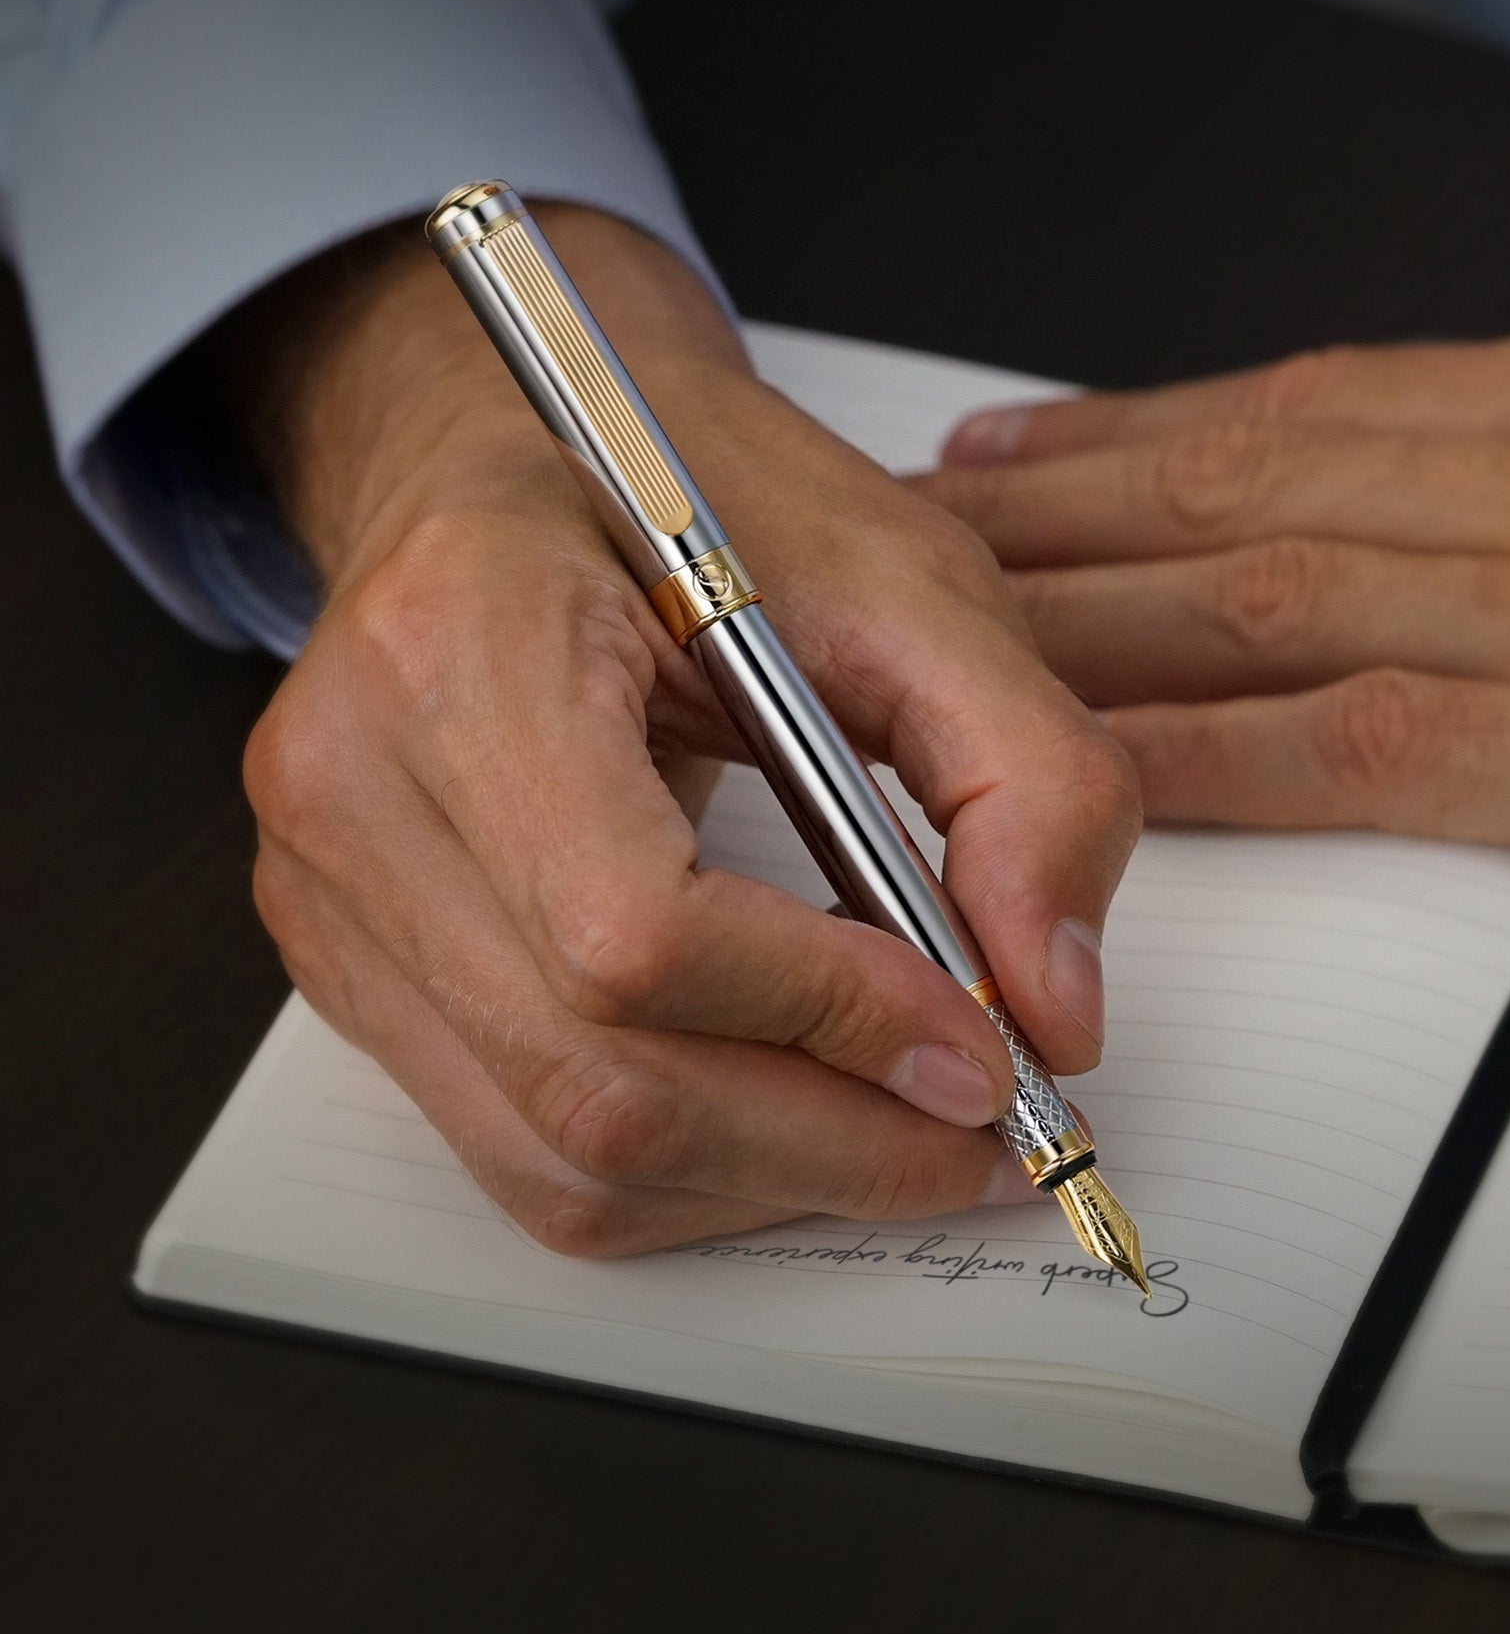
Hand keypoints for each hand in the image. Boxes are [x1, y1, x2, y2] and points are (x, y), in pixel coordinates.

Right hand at [222, 207, 1138, 1254]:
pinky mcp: (351, 962)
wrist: (521, 458)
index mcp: (465, 639)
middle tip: (981, 1131)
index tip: (983, 1046)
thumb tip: (1055, 1011)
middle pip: (597, 1077)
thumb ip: (1028, 777)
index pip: (631, 926)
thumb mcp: (914, 581)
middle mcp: (355, 784)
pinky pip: (524, 1151)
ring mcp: (332, 890)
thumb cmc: (693, 497)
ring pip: (561, 1152)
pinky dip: (688, 1170)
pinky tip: (793, 1111)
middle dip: (832, 1140)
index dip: (829, 1015)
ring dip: (771, 1175)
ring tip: (904, 1125)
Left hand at [917, 311, 1509, 926]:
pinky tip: (1091, 763)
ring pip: (1264, 587)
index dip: (1132, 427)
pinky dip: (1207, 751)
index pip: (1311, 403)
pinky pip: (1363, 740)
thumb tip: (1463, 507)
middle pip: (1243, 477)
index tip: (1022, 447)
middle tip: (917, 530)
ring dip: (1083, 609)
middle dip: (1057, 508)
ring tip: (944, 624)